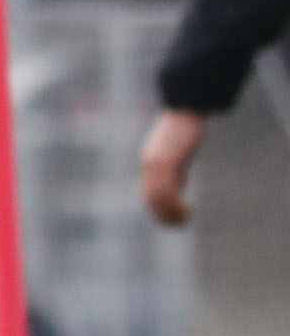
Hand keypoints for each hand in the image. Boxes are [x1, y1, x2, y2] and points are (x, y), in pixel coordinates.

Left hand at [142, 105, 208, 229]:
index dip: (158, 209)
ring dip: (170, 213)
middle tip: (178, 225)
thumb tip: (176, 187)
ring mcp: (156, 163)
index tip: (172, 219)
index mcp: (149, 163)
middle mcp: (149, 164)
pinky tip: (187, 211)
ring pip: (158, 197)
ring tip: (183, 222)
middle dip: (163, 215)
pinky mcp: (167, 161)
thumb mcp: (176, 154)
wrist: (184, 110)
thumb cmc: (183, 131)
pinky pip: (167, 189)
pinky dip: (175, 204)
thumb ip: (173, 170)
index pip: (149, 193)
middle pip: (151, 197)